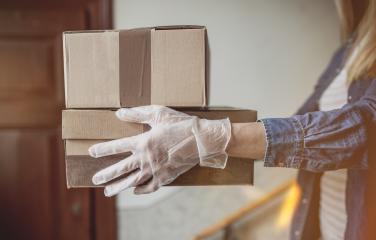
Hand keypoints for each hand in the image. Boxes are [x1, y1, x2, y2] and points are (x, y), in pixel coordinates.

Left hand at [88, 106, 230, 196]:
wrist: (202, 140)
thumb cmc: (181, 124)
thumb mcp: (158, 113)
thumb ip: (137, 113)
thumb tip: (119, 113)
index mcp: (143, 142)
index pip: (117, 146)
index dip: (103, 149)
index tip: (91, 152)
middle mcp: (146, 158)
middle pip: (121, 169)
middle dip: (106, 175)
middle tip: (95, 180)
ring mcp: (156, 170)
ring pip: (133, 181)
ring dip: (119, 187)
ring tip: (108, 192)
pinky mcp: (166, 177)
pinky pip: (150, 187)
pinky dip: (141, 190)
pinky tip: (135, 191)